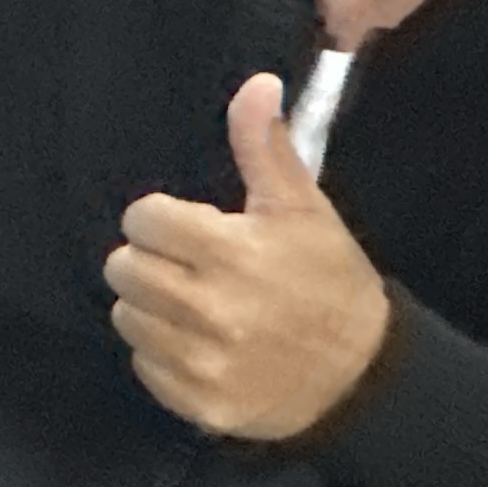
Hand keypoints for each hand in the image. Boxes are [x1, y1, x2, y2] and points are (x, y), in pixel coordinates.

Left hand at [103, 72, 391, 441]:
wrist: (364, 375)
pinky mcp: (197, 402)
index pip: (142, 220)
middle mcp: (211, 310)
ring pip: (128, 316)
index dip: (163, 219)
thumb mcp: (302, 208)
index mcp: (232, 252)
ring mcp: (202, 362)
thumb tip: (255, 84)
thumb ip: (265, 147)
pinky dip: (164, 354)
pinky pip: (144, 364)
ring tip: (198, 306)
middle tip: (191, 267)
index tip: (191, 228)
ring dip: (153, 306)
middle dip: (152, 260)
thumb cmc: (329, 280)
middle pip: (123, 268)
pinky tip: (202, 345)